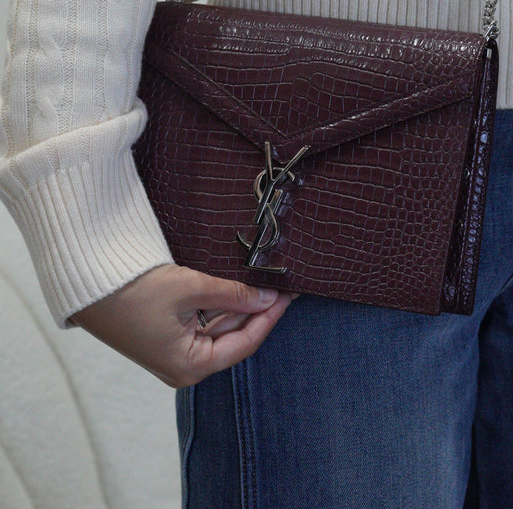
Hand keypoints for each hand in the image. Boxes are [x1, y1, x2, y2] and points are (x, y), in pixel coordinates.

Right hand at [71, 264, 295, 386]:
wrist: (89, 285)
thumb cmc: (134, 292)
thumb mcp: (189, 288)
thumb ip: (233, 295)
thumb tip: (268, 297)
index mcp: (190, 366)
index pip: (245, 343)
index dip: (270, 317)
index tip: (289, 294)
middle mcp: (184, 366)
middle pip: (234, 338)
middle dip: (257, 310)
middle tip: (281, 283)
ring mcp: (174, 352)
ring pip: (220, 329)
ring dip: (240, 307)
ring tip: (262, 281)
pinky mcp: (166, 336)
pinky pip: (203, 323)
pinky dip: (221, 306)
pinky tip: (235, 287)